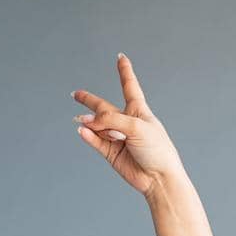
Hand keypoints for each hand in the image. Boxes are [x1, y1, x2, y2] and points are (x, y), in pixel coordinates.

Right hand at [71, 54, 185, 196]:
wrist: (159, 178)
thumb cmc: (157, 150)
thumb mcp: (136, 126)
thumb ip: (110, 120)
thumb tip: (87, 122)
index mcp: (139, 111)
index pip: (129, 86)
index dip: (124, 71)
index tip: (121, 58)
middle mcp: (127, 123)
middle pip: (104, 107)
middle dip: (90, 101)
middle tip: (76, 94)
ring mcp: (118, 138)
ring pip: (97, 125)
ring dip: (90, 122)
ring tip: (82, 121)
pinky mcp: (111, 153)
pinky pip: (95, 141)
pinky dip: (88, 135)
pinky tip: (82, 130)